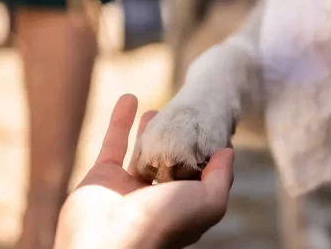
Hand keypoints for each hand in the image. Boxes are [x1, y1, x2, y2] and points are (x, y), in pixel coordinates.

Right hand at [54, 95, 233, 248]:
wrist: (108, 239)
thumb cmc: (162, 223)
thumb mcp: (208, 204)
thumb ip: (221, 178)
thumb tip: (227, 152)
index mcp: (181, 207)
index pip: (198, 178)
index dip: (206, 156)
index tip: (213, 130)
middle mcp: (154, 198)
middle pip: (169, 163)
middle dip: (176, 141)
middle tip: (184, 117)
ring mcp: (127, 187)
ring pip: (141, 152)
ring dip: (149, 130)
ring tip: (158, 109)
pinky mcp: (102, 175)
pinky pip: (113, 141)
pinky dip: (120, 119)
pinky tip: (129, 97)